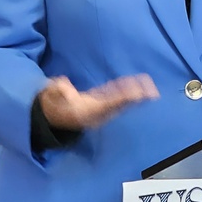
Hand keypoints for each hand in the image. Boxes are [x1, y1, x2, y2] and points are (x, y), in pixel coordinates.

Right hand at [38, 74, 158, 130]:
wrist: (50, 115)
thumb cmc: (50, 104)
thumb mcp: (50, 97)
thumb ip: (57, 90)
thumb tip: (66, 86)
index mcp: (86, 111)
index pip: (108, 104)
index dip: (122, 99)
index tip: (135, 95)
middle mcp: (96, 113)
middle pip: (119, 106)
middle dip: (135, 99)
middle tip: (152, 93)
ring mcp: (99, 109)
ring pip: (120, 102)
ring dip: (134, 96)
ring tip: (149, 89)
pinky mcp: (99, 104)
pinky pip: (115, 99)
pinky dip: (125, 92)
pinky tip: (135, 86)